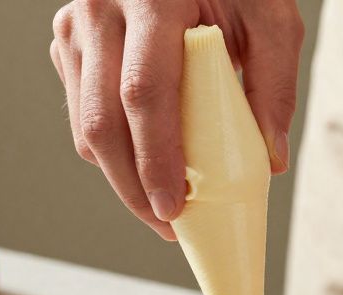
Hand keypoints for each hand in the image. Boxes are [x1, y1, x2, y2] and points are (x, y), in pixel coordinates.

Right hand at [50, 0, 303, 240]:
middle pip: (102, 122)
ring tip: (163, 203)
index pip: (143, 92)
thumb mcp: (268, 14)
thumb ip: (275, 81)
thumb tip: (271, 159)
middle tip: (169, 224)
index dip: (155, 158)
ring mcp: (74, 27)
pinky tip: (146, 165)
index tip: (174, 207)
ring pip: (86, 126)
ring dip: (121, 176)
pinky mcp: (68, 43)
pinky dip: (114, 150)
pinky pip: (83, 114)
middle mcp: (99, 9)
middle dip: (133, 188)